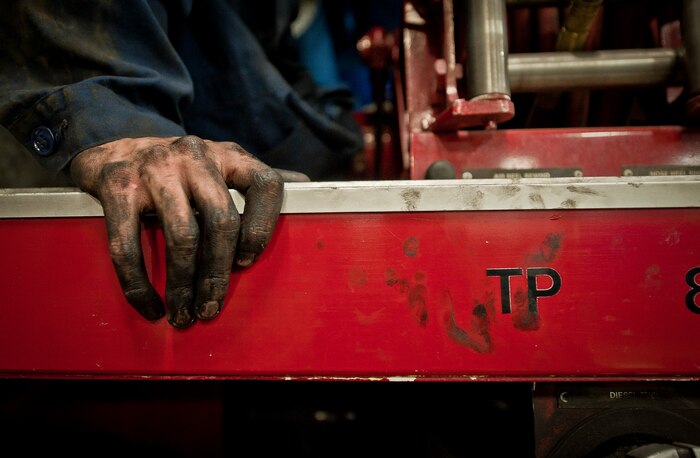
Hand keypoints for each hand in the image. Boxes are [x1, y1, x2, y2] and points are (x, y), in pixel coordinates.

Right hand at [70, 136, 307, 328]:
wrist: (114, 147)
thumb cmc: (180, 172)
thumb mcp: (222, 167)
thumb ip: (256, 179)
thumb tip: (306, 185)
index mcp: (230, 155)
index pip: (266, 184)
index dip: (265, 227)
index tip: (248, 262)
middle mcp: (196, 155)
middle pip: (222, 220)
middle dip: (219, 274)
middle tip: (211, 309)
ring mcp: (155, 167)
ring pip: (181, 235)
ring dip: (183, 285)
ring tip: (183, 315)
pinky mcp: (117, 185)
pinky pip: (128, 243)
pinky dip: (139, 284)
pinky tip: (151, 306)